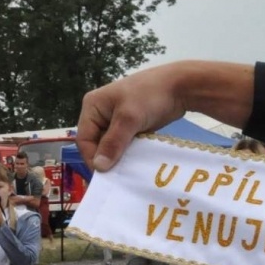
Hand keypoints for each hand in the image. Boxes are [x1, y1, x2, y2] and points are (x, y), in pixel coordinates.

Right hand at [77, 60, 254, 172]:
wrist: (181, 86)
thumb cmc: (150, 96)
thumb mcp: (129, 119)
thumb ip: (113, 143)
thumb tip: (99, 167)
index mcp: (92, 106)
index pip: (84, 138)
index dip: (92, 158)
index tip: (104, 176)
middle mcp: (101, 113)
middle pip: (97, 143)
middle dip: (106, 158)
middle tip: (116, 177)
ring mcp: (117, 119)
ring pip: (112, 145)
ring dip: (118, 157)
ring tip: (127, 173)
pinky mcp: (131, 125)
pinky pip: (125, 143)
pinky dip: (129, 153)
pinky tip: (136, 164)